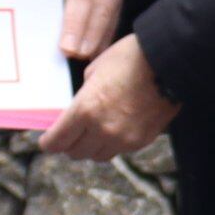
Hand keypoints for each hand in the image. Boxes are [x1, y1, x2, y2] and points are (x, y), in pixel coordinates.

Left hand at [38, 34, 177, 159]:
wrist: (168, 62)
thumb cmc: (129, 58)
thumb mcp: (94, 70)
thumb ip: (84, 95)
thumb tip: (81, 107)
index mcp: (85, 109)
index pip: (59, 140)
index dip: (48, 143)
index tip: (46, 142)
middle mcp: (102, 130)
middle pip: (76, 152)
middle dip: (69, 145)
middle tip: (68, 137)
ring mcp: (124, 138)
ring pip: (98, 156)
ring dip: (91, 148)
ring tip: (91, 136)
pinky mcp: (142, 141)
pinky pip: (120, 150)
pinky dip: (112, 144)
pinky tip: (114, 131)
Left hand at [58, 0, 125, 63]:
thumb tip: (20, 14)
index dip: (75, 23)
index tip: (67, 47)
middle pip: (100, 10)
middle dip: (89, 37)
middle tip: (76, 57)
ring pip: (110, 16)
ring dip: (98, 40)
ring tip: (86, 61)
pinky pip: (113, 17)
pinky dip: (104, 36)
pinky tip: (94, 52)